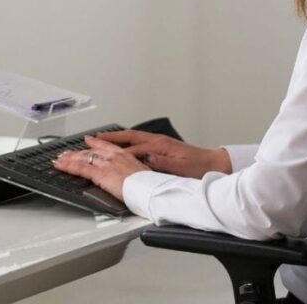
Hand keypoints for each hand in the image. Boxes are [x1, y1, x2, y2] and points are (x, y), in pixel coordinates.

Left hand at [52, 136, 149, 201]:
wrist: (149, 189)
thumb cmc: (149, 185)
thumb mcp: (142, 173)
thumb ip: (132, 171)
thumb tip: (130, 175)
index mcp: (125, 155)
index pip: (106, 146)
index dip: (95, 143)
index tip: (89, 141)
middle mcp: (114, 156)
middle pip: (91, 151)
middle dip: (78, 152)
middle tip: (67, 153)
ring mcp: (106, 164)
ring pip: (83, 158)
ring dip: (69, 159)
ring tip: (59, 159)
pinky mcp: (100, 174)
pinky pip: (80, 168)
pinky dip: (68, 166)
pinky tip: (60, 165)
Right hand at [94, 130, 231, 178]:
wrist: (215, 164)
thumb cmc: (199, 168)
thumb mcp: (179, 169)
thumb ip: (160, 163)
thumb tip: (144, 159)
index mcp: (160, 146)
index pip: (131, 148)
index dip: (114, 150)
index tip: (98, 152)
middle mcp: (158, 141)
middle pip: (128, 137)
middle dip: (109, 138)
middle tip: (91, 139)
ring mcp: (160, 142)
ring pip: (133, 138)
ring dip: (116, 138)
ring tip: (101, 138)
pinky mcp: (163, 146)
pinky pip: (139, 141)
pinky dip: (127, 141)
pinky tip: (122, 145)